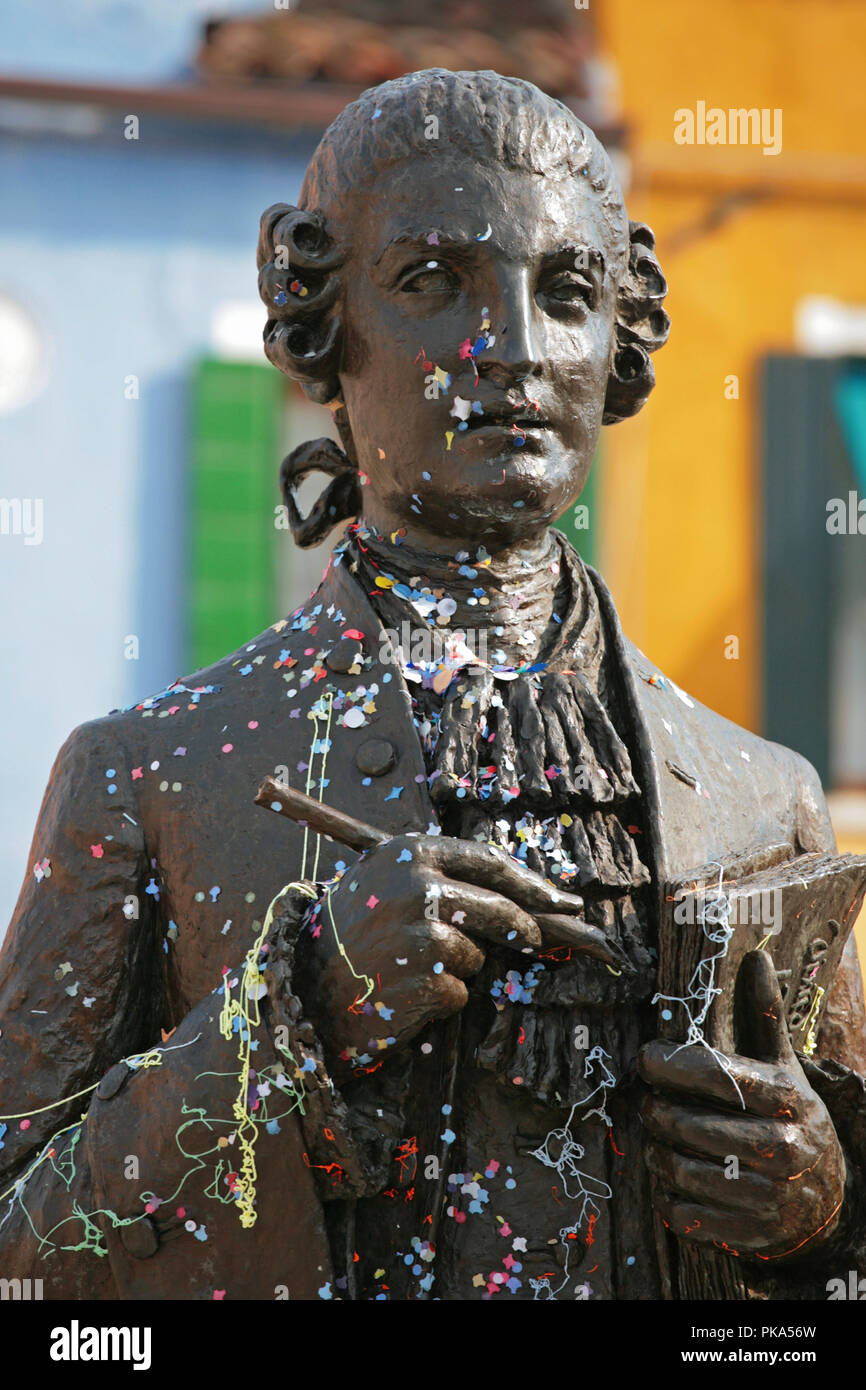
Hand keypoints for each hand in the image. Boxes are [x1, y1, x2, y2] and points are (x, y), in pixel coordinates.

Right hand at [301, 832, 627, 1075]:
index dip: (528, 882)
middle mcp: (418, 886)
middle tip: (534, 940)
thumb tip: (521, 894)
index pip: (488, 860)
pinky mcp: (427, 978)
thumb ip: (442, 878)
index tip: (557, 898)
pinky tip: (404, 992)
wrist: (304, 985)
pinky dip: (442, 997)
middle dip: (522, 927)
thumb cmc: (351, 934)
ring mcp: (423, 933)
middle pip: (498, 907)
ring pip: (477, 953)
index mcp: (410, 853)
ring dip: (459, 967)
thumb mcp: (388, 883)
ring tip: (410, 967)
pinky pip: (459, 990)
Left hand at [639, 951, 845, 1260]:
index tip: (644, 1058)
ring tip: (655, 1137)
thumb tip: (756, 956)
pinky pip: (683, 1211)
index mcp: (784, 1098)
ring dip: (655, 1151)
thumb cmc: (791, 1118)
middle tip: (646, 1102)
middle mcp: (779, 1146)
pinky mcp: (748, 1232)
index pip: (715, 1075)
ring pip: (679, 1167)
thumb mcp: (785, 1067)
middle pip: (687, 1124)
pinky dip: (667, 1194)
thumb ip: (765, 1015)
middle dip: (655, 1110)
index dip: (670, 1064)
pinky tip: (671, 1177)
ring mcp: (765, 1194)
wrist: (827, 1200)